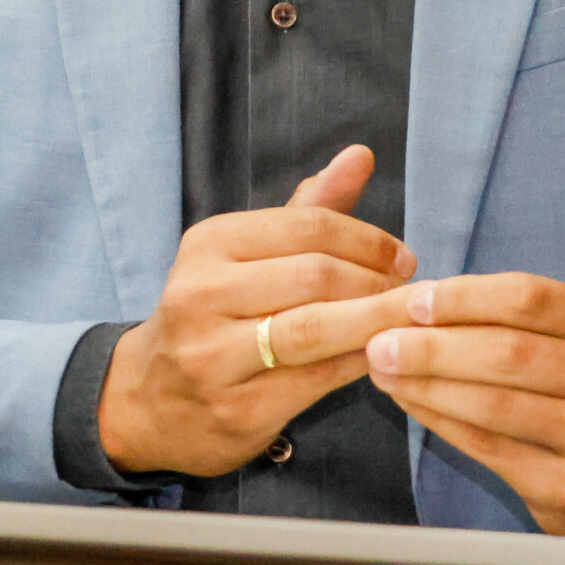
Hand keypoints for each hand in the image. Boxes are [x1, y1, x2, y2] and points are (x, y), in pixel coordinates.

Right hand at [100, 144, 420, 475]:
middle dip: (377, 281)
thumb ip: (309, 208)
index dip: (367, 239)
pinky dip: (359, 362)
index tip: (403, 257)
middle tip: (414, 292)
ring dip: (376, 320)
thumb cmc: (214, 316)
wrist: (150, 402)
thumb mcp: (245, 255)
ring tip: (409, 320)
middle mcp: (202, 294)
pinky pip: (316, 379)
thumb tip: (362, 155)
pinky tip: (380, 355)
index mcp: (208, 243)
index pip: (307, 226)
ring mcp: (214, 356)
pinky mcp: (237, 409)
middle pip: (315, 275)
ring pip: (317, 328)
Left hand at [364, 272, 564, 539]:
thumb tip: (419, 302)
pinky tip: (412, 404)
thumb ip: (512, 318)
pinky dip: (442, 422)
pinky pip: (491, 448)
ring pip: (496, 405)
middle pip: (510, 353)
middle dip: (434, 347)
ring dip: (428, 386)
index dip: (464, 297)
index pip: (529, 298)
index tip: (413, 299)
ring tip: (384, 372)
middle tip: (380, 342)